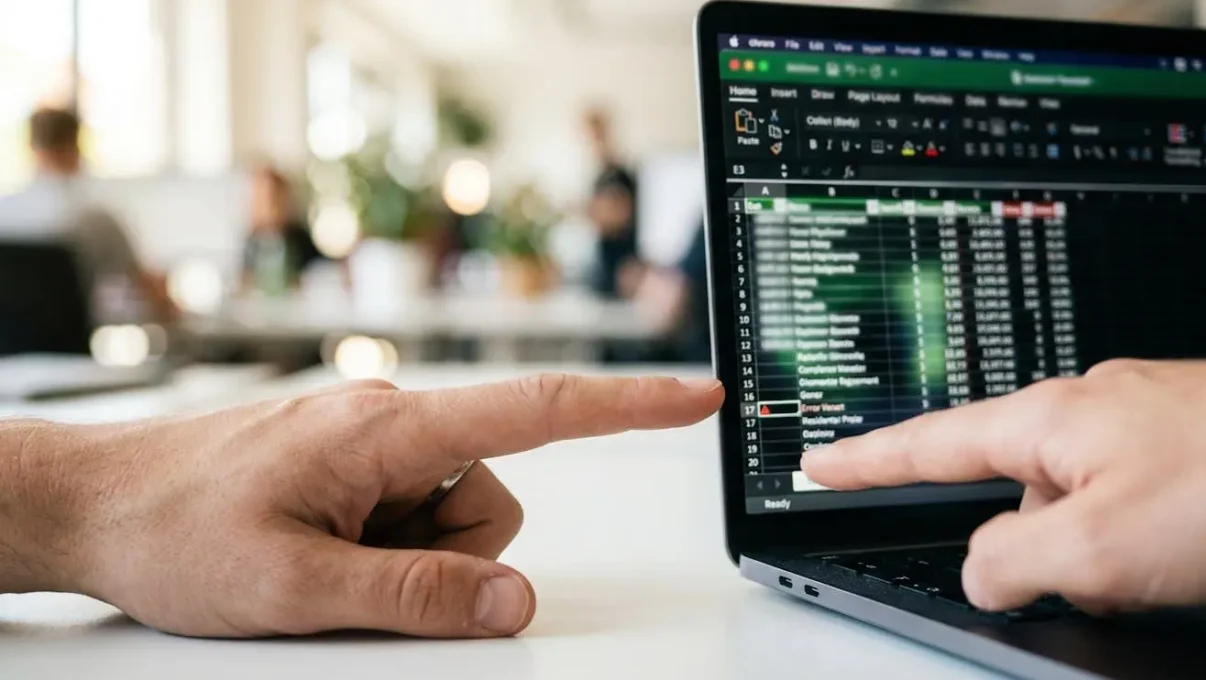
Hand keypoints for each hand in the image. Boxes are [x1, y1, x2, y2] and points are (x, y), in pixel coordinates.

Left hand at [0, 374, 722, 637]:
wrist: (90, 502)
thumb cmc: (171, 527)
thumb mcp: (295, 588)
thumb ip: (416, 597)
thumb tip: (515, 601)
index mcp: (389, 427)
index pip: (537, 409)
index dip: (630, 405)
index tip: (696, 396)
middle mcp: (390, 421)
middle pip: (493, 500)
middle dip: (450, 558)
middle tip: (356, 576)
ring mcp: (370, 443)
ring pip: (456, 517)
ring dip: (412, 558)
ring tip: (323, 562)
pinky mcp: (353, 464)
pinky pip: (413, 516)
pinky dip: (387, 548)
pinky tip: (319, 550)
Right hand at [801, 357, 1205, 613]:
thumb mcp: (1099, 548)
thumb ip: (1012, 562)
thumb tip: (977, 570)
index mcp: (1044, 424)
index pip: (926, 446)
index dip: (864, 462)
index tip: (821, 464)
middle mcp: (1082, 410)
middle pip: (1013, 489)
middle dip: (1034, 545)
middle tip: (1086, 578)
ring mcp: (1134, 419)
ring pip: (1078, 501)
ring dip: (1102, 547)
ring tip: (1169, 563)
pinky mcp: (1179, 439)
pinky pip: (1128, 496)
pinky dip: (1141, 534)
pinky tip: (1191, 549)